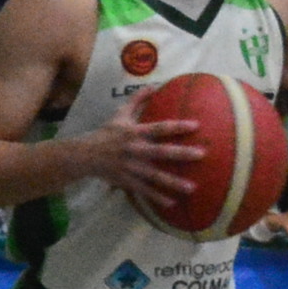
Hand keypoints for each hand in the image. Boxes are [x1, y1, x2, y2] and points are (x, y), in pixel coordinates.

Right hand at [73, 105, 203, 203]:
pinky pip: (145, 191)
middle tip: (201, 154)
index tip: (196, 126)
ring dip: (174, 182)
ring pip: (155, 176)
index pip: (159, 128)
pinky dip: (157, 198)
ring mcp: (132, 168)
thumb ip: (138, 100)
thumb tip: (154, 85)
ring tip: (192, 187)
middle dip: (181, 154)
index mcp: (135, 132)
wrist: (86, 155)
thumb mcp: (120, 114)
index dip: (177, 126)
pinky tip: (172, 203)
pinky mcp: (128, 181)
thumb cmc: (107, 133)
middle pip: (161, 152)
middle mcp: (135, 150)